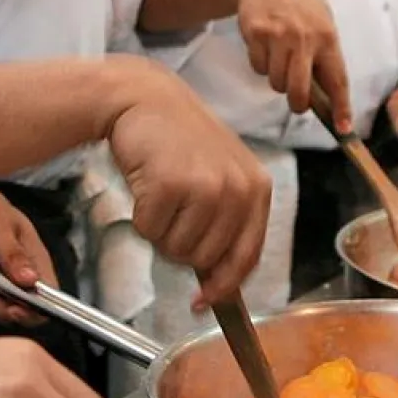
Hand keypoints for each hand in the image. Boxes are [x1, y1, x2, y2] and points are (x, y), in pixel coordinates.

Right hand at [104, 58, 271, 308]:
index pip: (247, 257)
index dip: (224, 286)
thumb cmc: (176, 138)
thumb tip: (216, 286)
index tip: (204, 300)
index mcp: (257, 188)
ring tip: (160, 190)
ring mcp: (206, 186)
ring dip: (159, 230)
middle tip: (170, 209)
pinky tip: (145, 182)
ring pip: (176, 250)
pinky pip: (149, 231)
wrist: (142, 97)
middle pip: (205, 260)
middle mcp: (238, 189)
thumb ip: (226, 223)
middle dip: (179, 246)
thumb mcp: (217, 174)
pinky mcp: (171, 185)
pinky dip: (139, 215)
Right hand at [232, 0, 352, 132]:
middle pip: (299, 90)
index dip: (341, 107)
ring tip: (279, 57)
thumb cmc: (299, 5)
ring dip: (278, 79)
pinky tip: (264, 45)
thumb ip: (325, 54)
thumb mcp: (322, 22)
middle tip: (297, 104)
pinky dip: (261, 64)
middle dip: (297, 104)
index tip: (344, 128)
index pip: (337, 79)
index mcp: (327, 37)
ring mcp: (278, 36)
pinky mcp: (255, 34)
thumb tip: (328, 94)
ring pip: (276, 82)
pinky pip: (258, 68)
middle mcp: (304, 38)